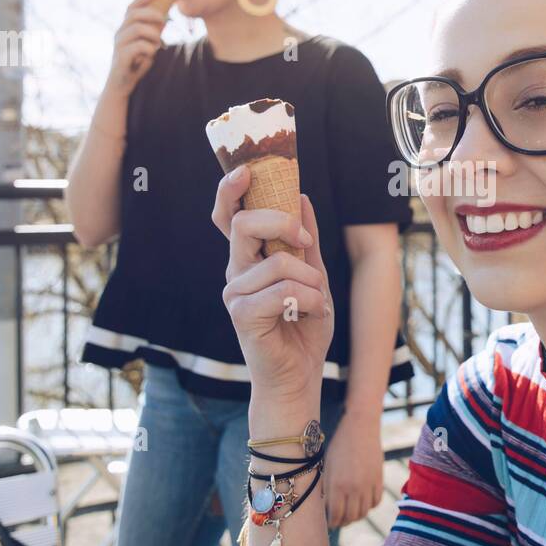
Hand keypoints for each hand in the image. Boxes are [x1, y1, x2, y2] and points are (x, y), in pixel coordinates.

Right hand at [106, 0, 167, 96]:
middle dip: (152, 14)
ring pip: (137, 28)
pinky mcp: (121, 57)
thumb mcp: (146, 46)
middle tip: (164, 21)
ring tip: (158, 44)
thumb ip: (152, 34)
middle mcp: (119, 34)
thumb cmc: (135, 64)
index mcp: (124, 29)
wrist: (122, 85)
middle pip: (134, 14)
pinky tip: (152, 54)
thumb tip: (164, 21)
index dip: (141, 0)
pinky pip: (138, 46)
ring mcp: (119, 45)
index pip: (130, 9)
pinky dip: (149, 49)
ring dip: (153, 34)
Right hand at [211, 164, 333, 406]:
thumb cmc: (304, 328)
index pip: (229, 216)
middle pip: (244, 224)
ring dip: (311, 281)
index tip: (248, 170)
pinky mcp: (241, 315)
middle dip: (281, 223)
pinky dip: (310, 301)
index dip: (230, 190)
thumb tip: (303, 198)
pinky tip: (312, 316)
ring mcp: (234, 292)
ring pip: (277, 262)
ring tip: (316, 301)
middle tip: (305, 242)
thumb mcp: (314, 276)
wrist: (299, 375)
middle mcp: (236, 271)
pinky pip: (283, 291)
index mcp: (249, 258)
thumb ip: (307, 240)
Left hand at [323, 413, 383, 527]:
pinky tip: (362, 503)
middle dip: (342, 522)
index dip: (331, 522)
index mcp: (338, 485)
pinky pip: (376, 502)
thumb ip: (327, 487)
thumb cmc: (339, 444)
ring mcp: (369, 485)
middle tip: (337, 521)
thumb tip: (326, 506)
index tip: (328, 523)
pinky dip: (369, 506)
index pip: (335, 515)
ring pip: (364, 512)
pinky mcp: (379, 479)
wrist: (360, 426)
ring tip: (349, 514)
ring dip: (355, 517)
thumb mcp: (327, 466)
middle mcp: (354, 488)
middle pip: (350, 517)